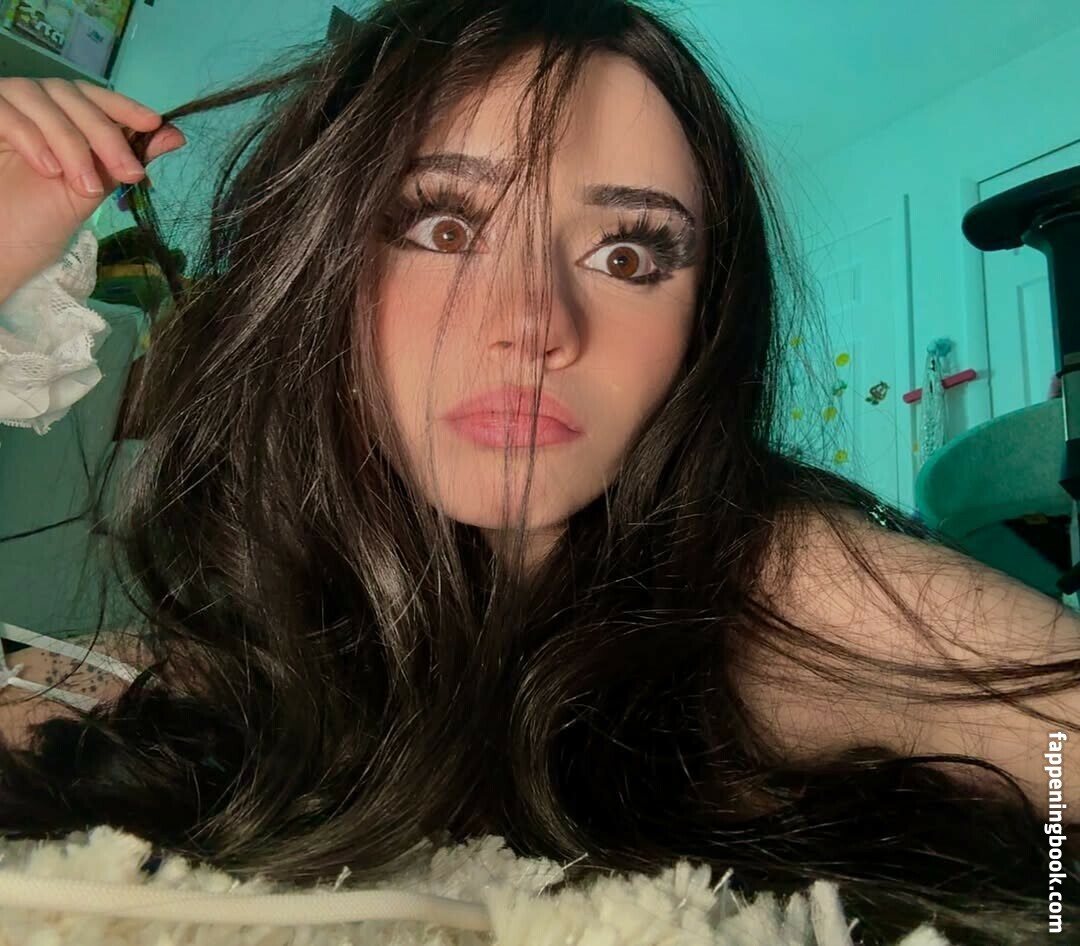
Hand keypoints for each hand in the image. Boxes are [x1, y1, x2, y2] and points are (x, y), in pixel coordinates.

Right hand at [0, 77, 186, 302]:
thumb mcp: (90, 190)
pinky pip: (4, 111)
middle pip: (71, 96)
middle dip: (105, 135)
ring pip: (42, 100)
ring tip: (82, 185)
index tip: (154, 123)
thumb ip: (123, 161)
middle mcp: (31, 107)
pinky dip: (30, 137)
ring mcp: (3, 109)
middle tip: (128, 173)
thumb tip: (174, 136)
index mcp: (60, 119)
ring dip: (70, 142)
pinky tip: (48, 170)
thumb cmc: (38, 222)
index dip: (123, 106)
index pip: (93, 97)